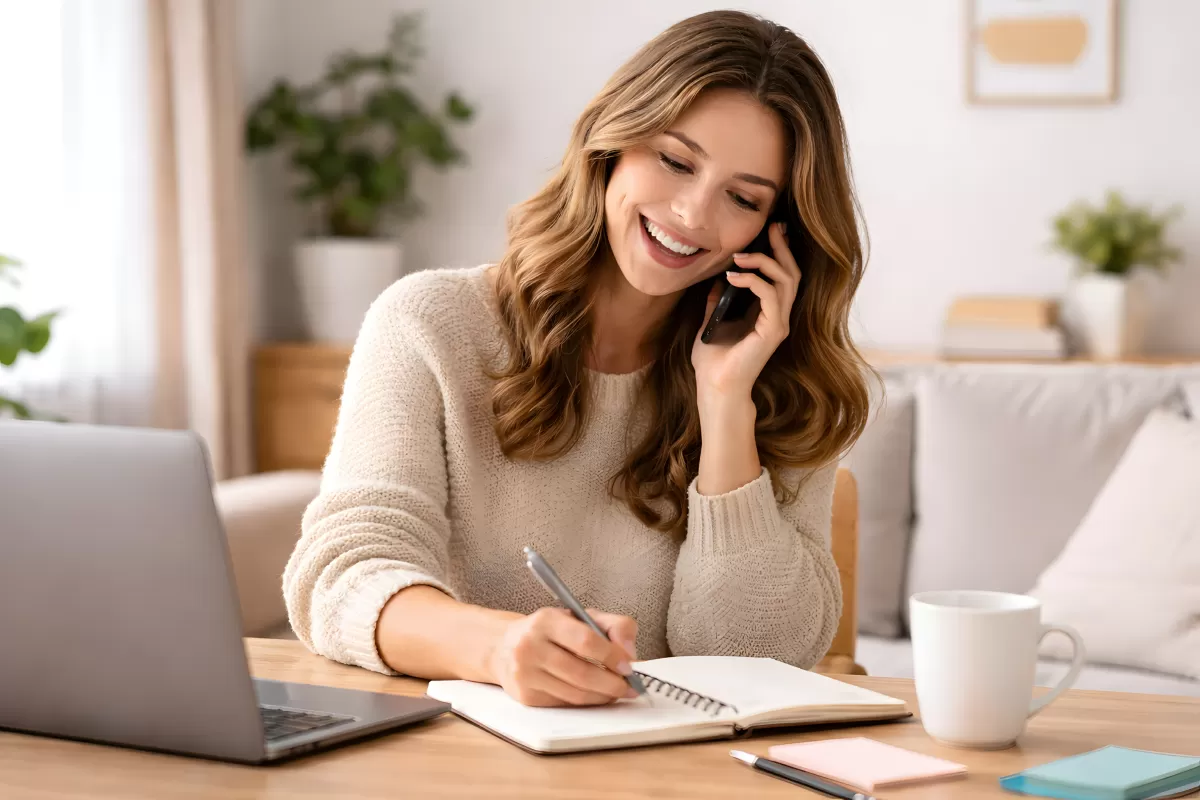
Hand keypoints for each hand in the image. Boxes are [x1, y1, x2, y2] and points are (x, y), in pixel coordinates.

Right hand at [486, 608, 638, 706]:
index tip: (629, 666)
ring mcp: (525, 674)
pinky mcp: (525, 696)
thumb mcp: (580, 616)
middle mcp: (530, 646)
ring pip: (574, 693)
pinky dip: (585, 702)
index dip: (612, 656)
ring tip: (616, 692)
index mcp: (546, 621)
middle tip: (630, 686)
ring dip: (602, 696)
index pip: (586, 641)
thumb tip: (629, 653)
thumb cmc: (549, 631)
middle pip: (582, 673)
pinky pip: (564, 703)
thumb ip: (614, 625)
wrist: (503, 647)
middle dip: (612, 683)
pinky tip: (595, 695)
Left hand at [691, 221, 801, 398]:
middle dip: (782, 247)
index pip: (781, 276)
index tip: (769, 230)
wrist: (715, 387)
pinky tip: (734, 275)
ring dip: (764, 261)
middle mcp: (778, 317)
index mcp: (767, 313)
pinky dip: (754, 280)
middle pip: (791, 272)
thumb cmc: (713, 361)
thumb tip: (717, 279)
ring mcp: (778, 324)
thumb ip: (717, 301)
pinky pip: (771, 295)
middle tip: (771, 226)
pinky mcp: (773, 331)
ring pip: (786, 280)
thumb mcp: (712, 321)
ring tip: (740, 254)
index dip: (779, 252)